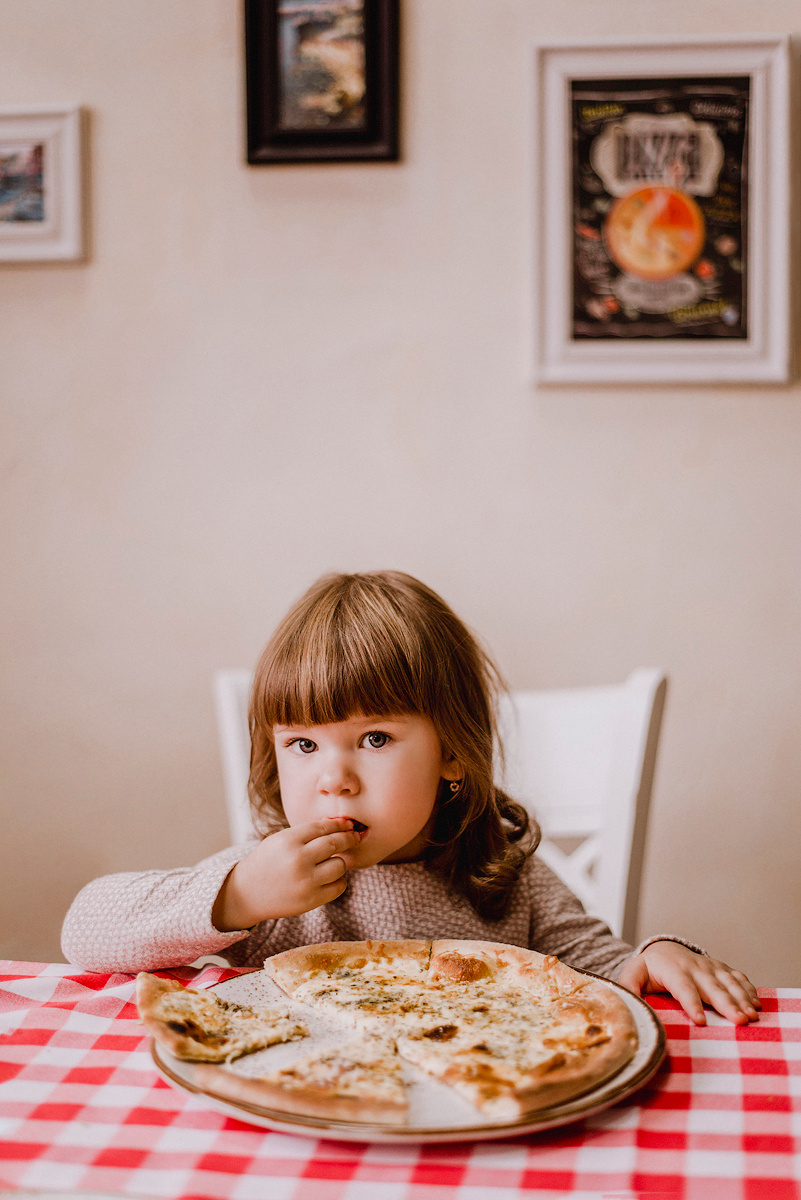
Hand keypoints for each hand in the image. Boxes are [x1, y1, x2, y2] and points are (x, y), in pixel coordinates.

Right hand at [212, 818, 360, 931]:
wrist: (247, 893)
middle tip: (354, 836)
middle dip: (348, 838)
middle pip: (335, 844)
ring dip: (341, 861)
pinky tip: (329, 877)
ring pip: (340, 865)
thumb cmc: (267, 861)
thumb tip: (336, 823)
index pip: (323, 828)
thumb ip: (307, 833)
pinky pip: (339, 886)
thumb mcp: (280, 840)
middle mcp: (298, 860)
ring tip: (332, 861)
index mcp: (289, 841)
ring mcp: (305, 881)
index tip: (347, 824)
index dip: (339, 825)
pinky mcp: (311, 900)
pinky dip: (339, 880)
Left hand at [618, 940, 760, 1024]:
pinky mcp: (720, 969)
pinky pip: (737, 977)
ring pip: (728, 982)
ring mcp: (710, 967)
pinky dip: (749, 989)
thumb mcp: (633, 975)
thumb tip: (624, 1003)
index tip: (701, 1022)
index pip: (683, 988)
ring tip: (752, 1016)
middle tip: (740, 1021)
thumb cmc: (648, 969)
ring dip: (742, 999)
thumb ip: (628, 988)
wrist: (664, 949)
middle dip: (727, 1004)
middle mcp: (694, 968)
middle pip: (712, 987)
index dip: (692, 1004)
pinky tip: (757, 1004)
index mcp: (672, 971)